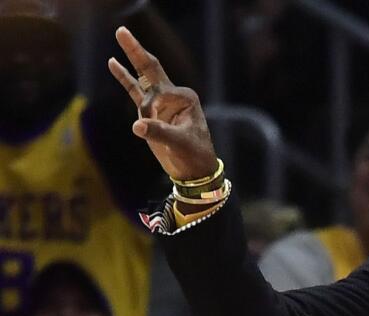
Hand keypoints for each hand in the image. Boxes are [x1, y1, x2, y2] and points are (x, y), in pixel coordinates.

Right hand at [108, 26, 217, 181]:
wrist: (194, 169)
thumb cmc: (193, 154)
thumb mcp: (178, 143)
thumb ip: (158, 132)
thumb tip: (137, 126)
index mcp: (183, 98)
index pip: (156, 93)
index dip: (149, 111)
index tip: (152, 128)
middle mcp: (172, 95)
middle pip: (150, 68)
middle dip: (135, 50)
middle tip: (121, 30)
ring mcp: (160, 102)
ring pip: (141, 78)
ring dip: (130, 61)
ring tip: (122, 37)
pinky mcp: (150, 111)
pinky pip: (134, 90)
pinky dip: (124, 77)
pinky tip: (113, 62)